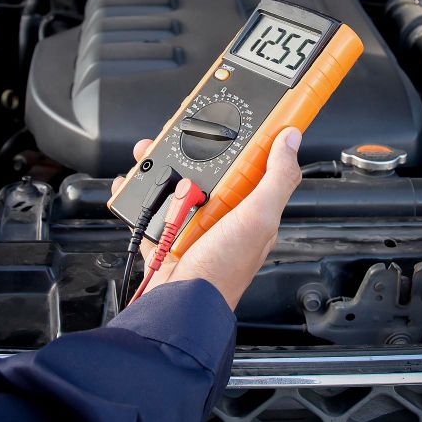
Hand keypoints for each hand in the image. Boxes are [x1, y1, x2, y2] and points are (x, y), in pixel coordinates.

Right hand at [112, 127, 302, 309]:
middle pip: (210, 169)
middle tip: (180, 135)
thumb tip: (292, 139)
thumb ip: (277, 178)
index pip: (253, 163)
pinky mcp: (167, 235)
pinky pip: (150, 207)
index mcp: (252, 209)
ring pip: (177, 183)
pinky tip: (130, 184)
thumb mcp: (259, 218)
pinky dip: (137, 195)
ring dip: (160, 168)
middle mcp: (225, 216)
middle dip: (193, 149)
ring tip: (149, 157)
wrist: (180, 305)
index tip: (235, 115)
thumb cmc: (222, 271)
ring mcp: (194, 225)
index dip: (245, 139)